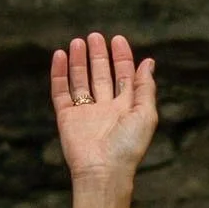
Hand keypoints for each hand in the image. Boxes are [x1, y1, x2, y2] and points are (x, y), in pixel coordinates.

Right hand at [48, 31, 157, 207]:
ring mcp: (85, 112)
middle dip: (99, 56)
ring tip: (78, 42)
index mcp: (126, 109)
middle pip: (101, 76)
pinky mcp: (66, 117)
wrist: (103, 171)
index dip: (122, 58)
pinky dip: (59, 73)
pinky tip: (60, 55)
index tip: (117, 39)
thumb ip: (145, 88)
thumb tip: (149, 62)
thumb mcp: (146, 115)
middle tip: (95, 36)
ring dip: (79, 61)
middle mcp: (105, 109)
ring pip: (80, 81)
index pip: (124, 77)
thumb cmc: (128, 146)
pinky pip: (61, 91)